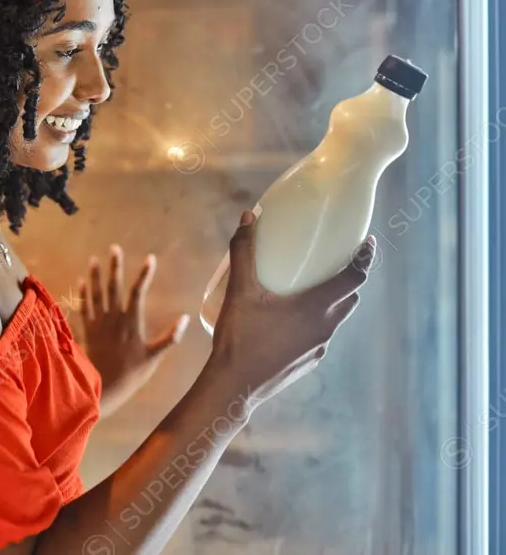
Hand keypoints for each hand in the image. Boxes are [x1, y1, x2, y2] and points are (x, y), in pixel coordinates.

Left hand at [77, 244, 189, 414]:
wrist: (104, 388)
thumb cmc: (132, 374)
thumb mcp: (154, 357)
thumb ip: (170, 338)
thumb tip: (185, 319)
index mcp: (132, 323)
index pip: (138, 292)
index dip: (145, 274)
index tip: (150, 258)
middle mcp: (114, 319)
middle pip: (114, 287)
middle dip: (116, 267)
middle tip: (115, 248)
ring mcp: (98, 323)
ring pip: (96, 294)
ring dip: (95, 276)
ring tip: (94, 259)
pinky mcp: (87, 330)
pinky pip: (83, 308)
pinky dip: (82, 294)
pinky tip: (82, 281)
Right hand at [208, 210, 374, 412]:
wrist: (234, 386)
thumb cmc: (239, 337)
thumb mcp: (239, 290)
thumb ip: (243, 252)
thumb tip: (249, 217)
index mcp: (316, 308)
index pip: (355, 278)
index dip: (366, 258)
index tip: (369, 242)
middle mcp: (325, 328)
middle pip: (350, 297)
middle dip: (349, 278)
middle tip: (335, 262)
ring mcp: (319, 348)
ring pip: (336, 318)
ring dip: (333, 301)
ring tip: (311, 289)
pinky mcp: (309, 361)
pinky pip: (320, 335)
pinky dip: (316, 321)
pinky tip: (291, 320)